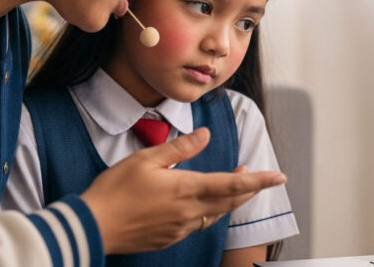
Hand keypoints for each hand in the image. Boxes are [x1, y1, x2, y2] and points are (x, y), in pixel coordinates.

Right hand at [81, 127, 286, 253]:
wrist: (94, 226)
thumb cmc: (116, 190)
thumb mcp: (146, 159)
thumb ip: (180, 147)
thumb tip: (205, 134)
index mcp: (186, 189)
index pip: (232, 184)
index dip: (259, 180)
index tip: (279, 176)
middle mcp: (189, 212)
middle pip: (230, 202)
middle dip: (249, 190)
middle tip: (260, 178)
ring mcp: (179, 228)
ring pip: (215, 214)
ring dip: (229, 201)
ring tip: (233, 187)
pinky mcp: (168, 239)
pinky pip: (197, 225)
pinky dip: (207, 213)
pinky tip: (200, 205)